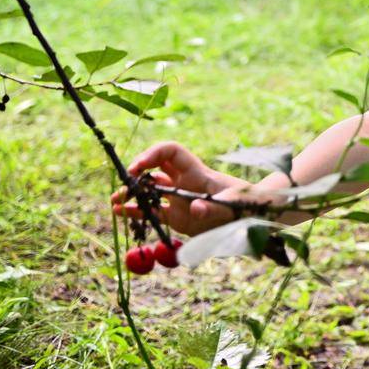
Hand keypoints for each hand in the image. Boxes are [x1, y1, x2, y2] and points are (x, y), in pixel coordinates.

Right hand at [109, 141, 252, 235]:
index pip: (171, 152)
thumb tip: (195, 209)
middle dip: (137, 172)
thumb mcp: (233, 204)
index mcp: (196, 171)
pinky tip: (120, 213)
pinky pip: (152, 212)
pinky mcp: (177, 216)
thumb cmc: (246, 202)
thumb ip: (213, 208)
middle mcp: (184, 181)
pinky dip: (136, 212)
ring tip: (114, 201)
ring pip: (150, 190)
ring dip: (133, 193)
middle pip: (155, 168)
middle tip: (124, 183)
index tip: (138, 166)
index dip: (153, 154)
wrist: (253, 216)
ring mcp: (178, 198)